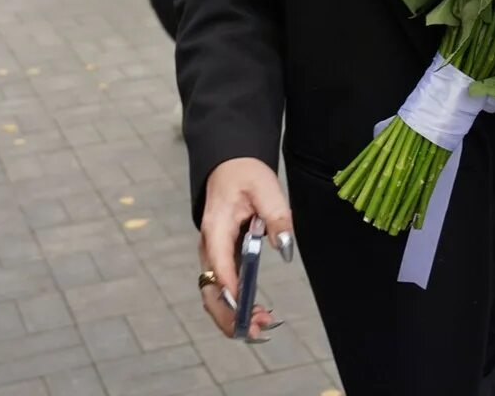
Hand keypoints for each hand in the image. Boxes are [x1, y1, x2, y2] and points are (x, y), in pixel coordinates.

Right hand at [198, 158, 289, 342]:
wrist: (229, 164)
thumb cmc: (246, 175)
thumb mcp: (267, 189)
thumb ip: (277, 218)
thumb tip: (285, 249)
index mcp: (216, 228)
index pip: (219, 263)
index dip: (229, 289)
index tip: (244, 309)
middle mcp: (209, 246)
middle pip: (210, 289)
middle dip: (229, 314)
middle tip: (255, 330)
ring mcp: (213, 254)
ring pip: (214, 294)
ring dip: (232, 314)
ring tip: (261, 327)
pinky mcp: (221, 258)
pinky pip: (223, 287)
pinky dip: (235, 305)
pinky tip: (256, 314)